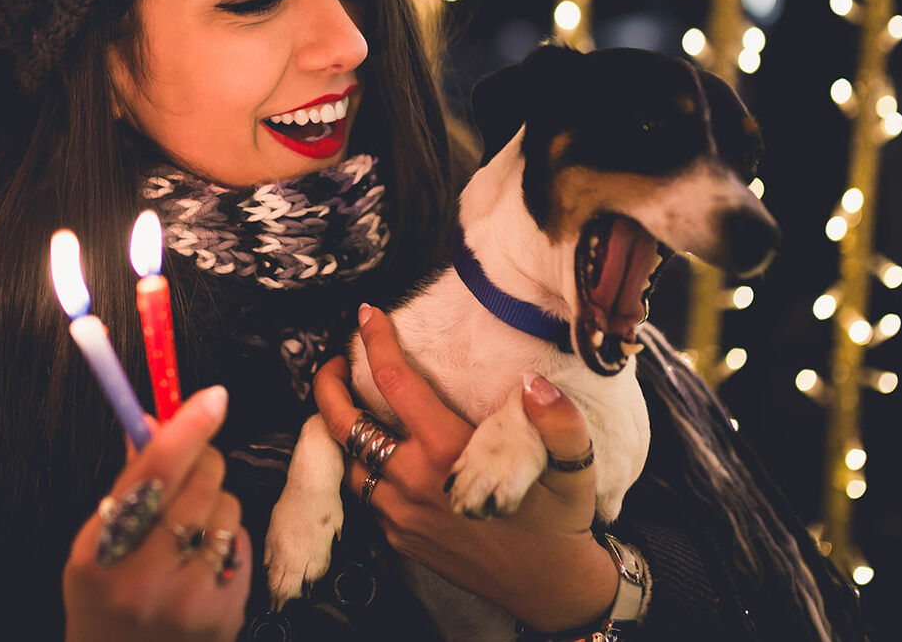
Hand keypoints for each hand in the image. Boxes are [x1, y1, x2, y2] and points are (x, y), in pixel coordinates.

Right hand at [63, 386, 252, 641]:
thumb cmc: (105, 599)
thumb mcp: (94, 546)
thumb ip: (126, 484)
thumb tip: (153, 420)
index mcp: (103, 553)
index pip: (153, 472)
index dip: (187, 428)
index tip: (213, 398)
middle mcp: (145, 579)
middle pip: (201, 482)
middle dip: (202, 462)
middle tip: (188, 472)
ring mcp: (188, 601)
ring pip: (228, 508)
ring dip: (215, 505)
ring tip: (186, 533)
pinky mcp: (225, 615)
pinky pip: (242, 542)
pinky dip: (228, 540)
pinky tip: (202, 562)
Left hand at [312, 305, 617, 633]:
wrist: (549, 586)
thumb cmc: (558, 521)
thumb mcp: (573, 466)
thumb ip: (559, 421)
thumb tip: (535, 385)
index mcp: (449, 453)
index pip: (395, 384)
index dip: (376, 343)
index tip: (367, 316)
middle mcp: (415, 483)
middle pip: (345, 425)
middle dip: (328, 387)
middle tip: (335, 363)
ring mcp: (402, 515)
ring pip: (350, 463)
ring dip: (343, 431)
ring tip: (350, 405)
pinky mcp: (400, 538)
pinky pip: (367, 497)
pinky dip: (363, 468)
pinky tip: (380, 452)